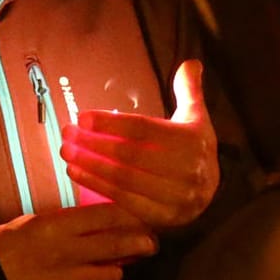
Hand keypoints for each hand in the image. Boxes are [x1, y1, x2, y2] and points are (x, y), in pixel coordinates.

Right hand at [0, 204, 156, 279]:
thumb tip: (102, 223)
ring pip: (113, 275)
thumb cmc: (5, 246)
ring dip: (117, 269)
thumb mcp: (36, 223)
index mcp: (57, 227)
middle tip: (151, 243)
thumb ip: (69, 222)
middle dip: (141, 242)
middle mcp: (68, 252)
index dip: (130, 216)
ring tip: (113, 266)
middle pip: (118, 245)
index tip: (142, 217)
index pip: (107, 216)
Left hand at [60, 60, 218, 228]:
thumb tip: (190, 63)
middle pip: (130, 156)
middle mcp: (185, 169)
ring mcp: (175, 196)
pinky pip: (125, 202)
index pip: (143, 130)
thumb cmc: (194, 149)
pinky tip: (77, 174)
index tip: (82, 117)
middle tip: (67, 134)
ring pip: (124, 180)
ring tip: (67, 154)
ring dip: (90, 167)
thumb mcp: (197, 117)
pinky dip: (98, 188)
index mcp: (190, 141)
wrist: (213, 192)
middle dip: (93, 145)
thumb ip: (189, 90)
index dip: (111, 123)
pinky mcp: (163, 217)